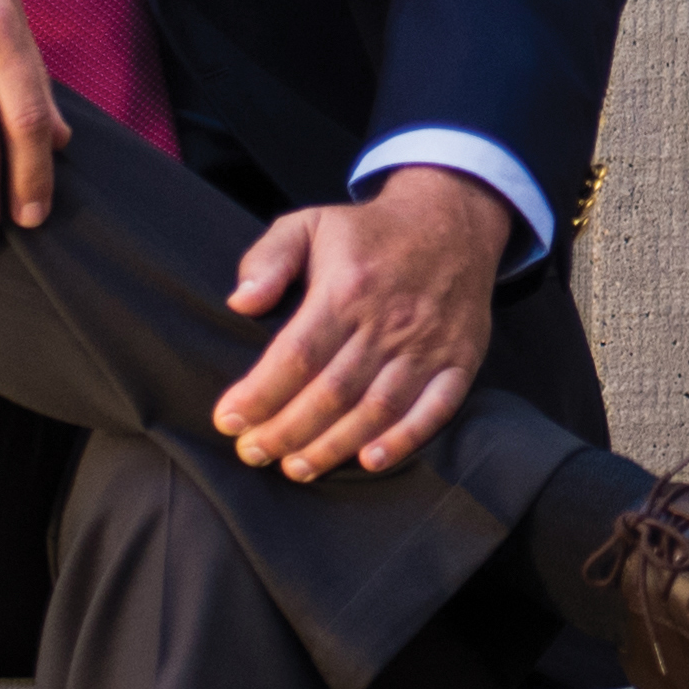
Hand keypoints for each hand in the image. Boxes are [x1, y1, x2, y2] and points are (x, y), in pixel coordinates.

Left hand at [213, 167, 512, 479]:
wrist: (452, 220)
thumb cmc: (369, 232)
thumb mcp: (310, 223)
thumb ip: (269, 259)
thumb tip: (241, 303)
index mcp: (347, 288)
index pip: (296, 355)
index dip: (260, 394)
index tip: (228, 420)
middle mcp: (388, 321)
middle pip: (331, 392)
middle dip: (286, 432)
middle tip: (253, 452)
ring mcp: (428, 344)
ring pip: (377, 409)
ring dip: (334, 446)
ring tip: (296, 468)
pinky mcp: (460, 361)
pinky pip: (435, 409)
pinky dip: (404, 439)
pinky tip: (369, 460)